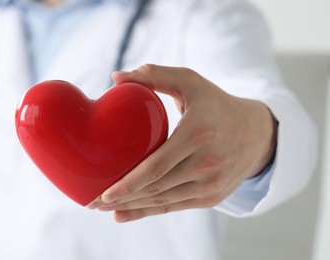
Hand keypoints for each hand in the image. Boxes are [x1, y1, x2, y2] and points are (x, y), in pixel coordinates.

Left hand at [88, 64, 276, 221]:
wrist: (256, 133)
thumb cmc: (216, 104)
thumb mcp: (190, 81)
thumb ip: (154, 74)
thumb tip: (116, 78)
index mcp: (198, 134)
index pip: (157, 166)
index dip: (129, 183)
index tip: (103, 193)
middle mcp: (208, 163)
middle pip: (157, 188)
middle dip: (122, 199)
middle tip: (92, 203)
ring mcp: (212, 184)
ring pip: (164, 202)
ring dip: (132, 207)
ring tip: (104, 210)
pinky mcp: (213, 197)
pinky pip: (175, 207)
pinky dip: (148, 212)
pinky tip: (125, 215)